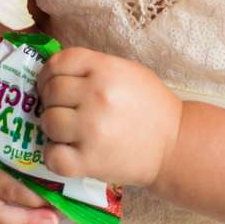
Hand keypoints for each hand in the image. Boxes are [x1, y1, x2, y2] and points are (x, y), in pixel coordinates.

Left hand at [39, 46, 180, 191]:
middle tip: (60, 108)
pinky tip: (65, 151)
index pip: (59, 62)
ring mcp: (92, 129)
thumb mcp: (126, 72)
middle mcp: (96, 95)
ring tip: (65, 130)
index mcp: (105, 69)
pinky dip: (53, 155)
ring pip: (48, 121)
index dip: (48, 73)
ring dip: (52, 126)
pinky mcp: (91, 161)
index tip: (49, 83)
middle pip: (51, 91)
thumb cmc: (151, 106)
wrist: (176, 144)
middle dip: (50, 100)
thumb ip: (93, 68)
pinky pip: (54, 156)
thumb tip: (56, 72)